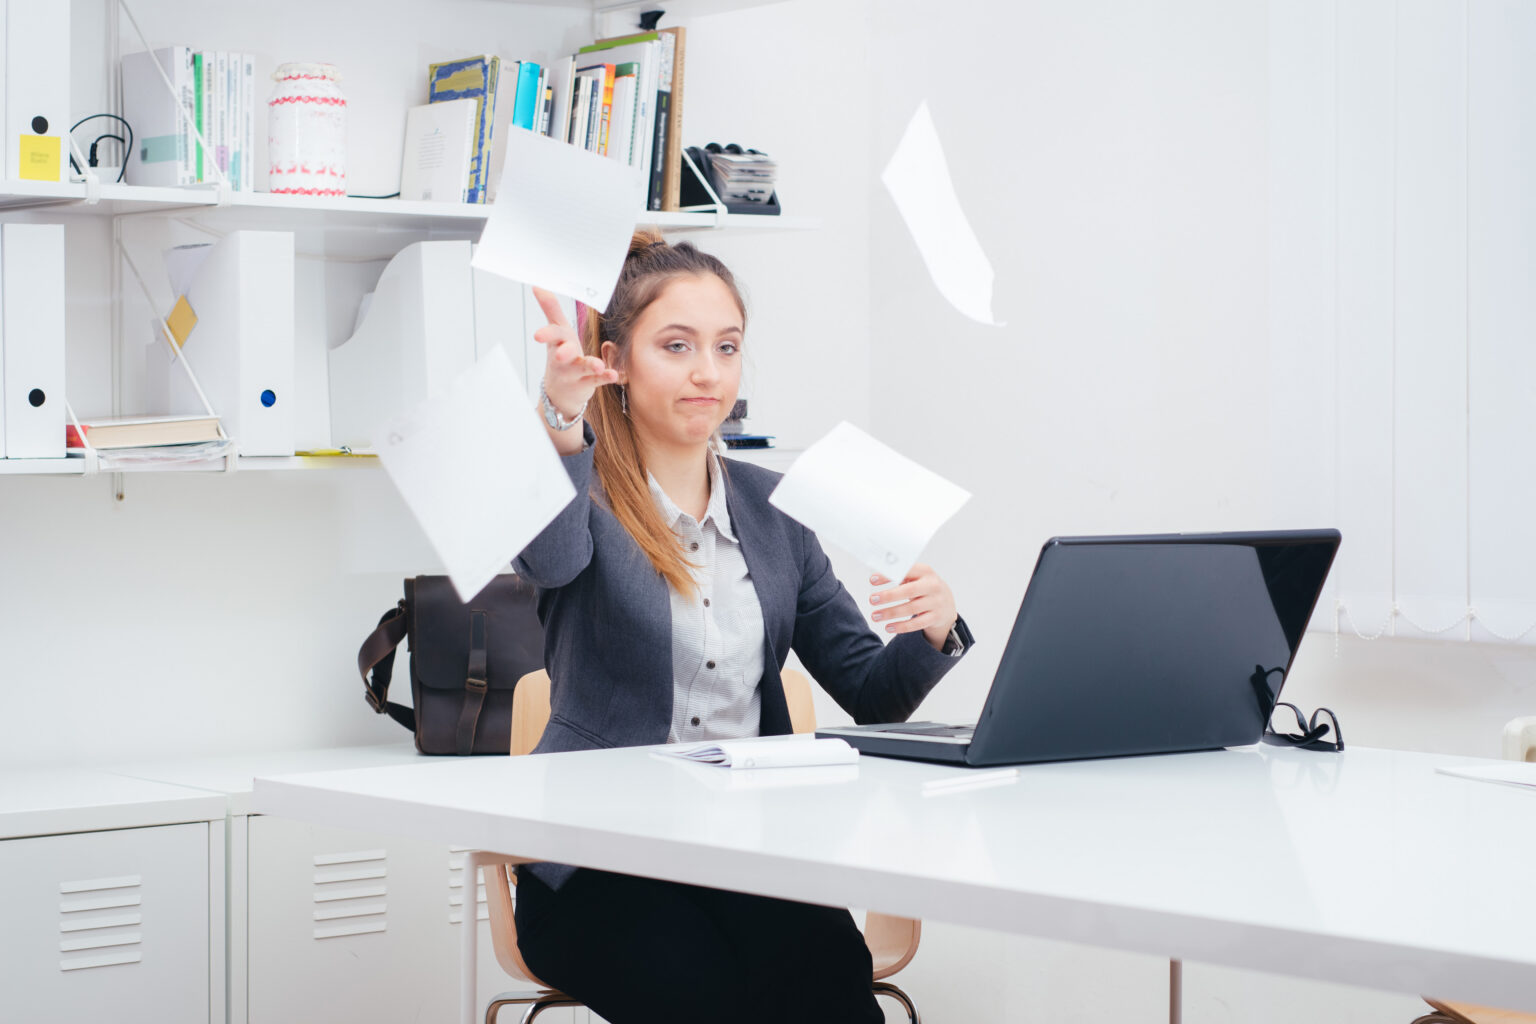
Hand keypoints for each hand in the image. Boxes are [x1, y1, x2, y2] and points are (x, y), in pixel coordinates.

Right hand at [532, 286, 617, 417]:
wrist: (560, 392)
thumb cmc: (561, 355)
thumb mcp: (557, 331)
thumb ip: (550, 309)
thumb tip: (538, 286)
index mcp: (558, 343)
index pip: (552, 336)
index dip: (547, 335)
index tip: (538, 335)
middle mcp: (564, 359)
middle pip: (563, 355)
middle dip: (564, 353)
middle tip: (563, 355)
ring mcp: (575, 373)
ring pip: (581, 369)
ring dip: (590, 366)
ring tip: (598, 365)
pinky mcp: (587, 383)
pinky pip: (596, 380)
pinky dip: (605, 377)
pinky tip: (614, 374)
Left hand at [868, 563, 957, 650]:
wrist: (946, 603)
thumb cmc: (923, 587)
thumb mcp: (916, 577)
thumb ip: (899, 575)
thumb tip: (874, 578)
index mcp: (925, 571)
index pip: (906, 571)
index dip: (889, 575)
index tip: (871, 580)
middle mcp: (932, 586)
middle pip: (909, 591)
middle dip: (888, 596)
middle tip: (872, 600)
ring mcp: (936, 602)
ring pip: (911, 609)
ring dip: (890, 613)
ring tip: (875, 616)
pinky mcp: (936, 617)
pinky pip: (917, 624)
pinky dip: (901, 626)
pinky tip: (888, 627)